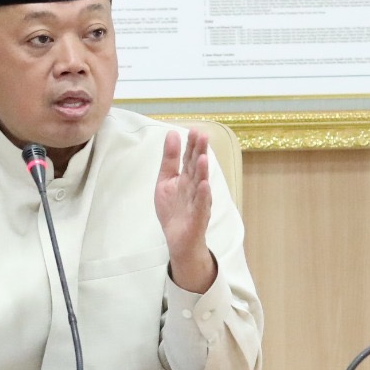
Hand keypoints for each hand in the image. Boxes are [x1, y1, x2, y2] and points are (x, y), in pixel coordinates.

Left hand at [155, 128, 216, 294]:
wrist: (178, 239)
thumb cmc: (174, 209)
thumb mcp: (165, 180)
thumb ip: (169, 159)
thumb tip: (171, 134)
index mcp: (186, 177)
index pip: (190, 158)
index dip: (191, 145)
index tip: (193, 130)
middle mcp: (194, 187)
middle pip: (196, 168)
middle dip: (199, 153)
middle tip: (202, 136)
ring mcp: (197, 201)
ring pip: (200, 185)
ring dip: (202, 172)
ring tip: (203, 158)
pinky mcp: (197, 217)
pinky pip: (201, 205)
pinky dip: (202, 196)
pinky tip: (204, 186)